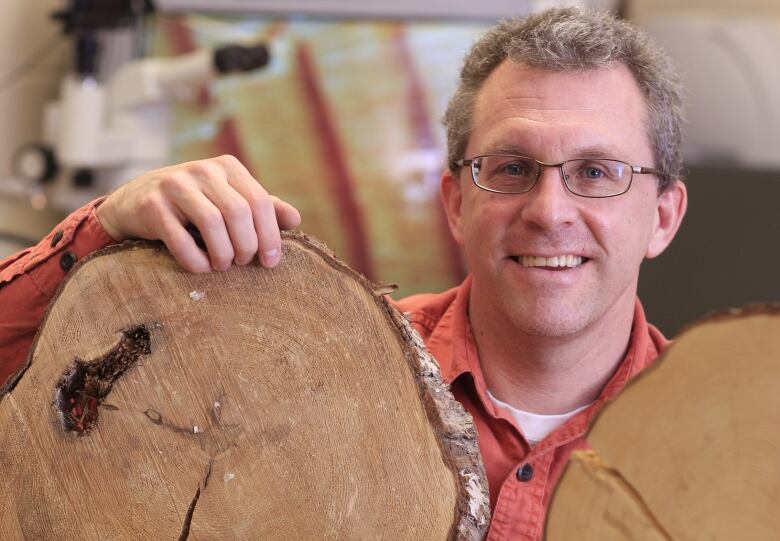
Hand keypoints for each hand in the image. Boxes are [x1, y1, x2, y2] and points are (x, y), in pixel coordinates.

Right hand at [95, 155, 300, 272]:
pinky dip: (196, 261)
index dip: (270, 236)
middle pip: (238, 212)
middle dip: (246, 246)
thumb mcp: (229, 200)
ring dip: (223, 254)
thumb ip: (262, 208)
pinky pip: (180, 240)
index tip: (270, 262)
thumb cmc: (194, 206)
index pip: (259, 202)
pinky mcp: (152, 206)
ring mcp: (174, 185)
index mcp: (227, 166)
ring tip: (223, 265)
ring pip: (212, 223)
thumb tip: (296, 220)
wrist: (135, 201)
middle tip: (244, 263)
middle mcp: (202, 170)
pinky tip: (201, 268)